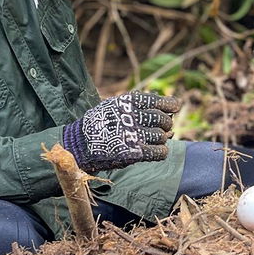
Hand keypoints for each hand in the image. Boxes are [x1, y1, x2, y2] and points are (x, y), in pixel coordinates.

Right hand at [62, 92, 179, 173]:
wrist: (79, 144)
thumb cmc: (100, 124)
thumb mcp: (115, 105)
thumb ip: (138, 104)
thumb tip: (169, 106)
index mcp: (128, 102)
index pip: (159, 102)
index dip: (171, 105)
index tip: (175, 107)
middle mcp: (132, 116)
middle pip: (163, 120)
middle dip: (166, 125)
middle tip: (162, 129)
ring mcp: (133, 135)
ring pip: (162, 137)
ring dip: (160, 140)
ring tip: (151, 140)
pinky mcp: (134, 153)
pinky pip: (160, 152)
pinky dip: (161, 152)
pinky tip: (155, 151)